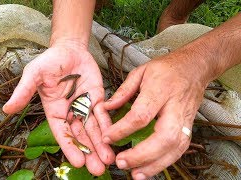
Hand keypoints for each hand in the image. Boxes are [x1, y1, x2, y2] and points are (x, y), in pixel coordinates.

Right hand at [3, 42, 114, 175]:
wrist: (69, 48)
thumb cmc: (49, 61)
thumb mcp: (33, 75)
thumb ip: (23, 92)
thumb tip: (6, 109)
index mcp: (54, 111)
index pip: (62, 133)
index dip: (70, 148)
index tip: (78, 162)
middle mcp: (70, 113)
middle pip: (80, 136)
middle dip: (89, 152)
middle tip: (97, 170)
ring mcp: (85, 107)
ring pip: (94, 129)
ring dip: (101, 145)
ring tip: (109, 161)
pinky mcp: (98, 99)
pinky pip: (103, 115)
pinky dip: (109, 127)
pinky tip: (114, 139)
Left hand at [103, 50, 208, 178]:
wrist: (195, 68)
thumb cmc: (167, 68)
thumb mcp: (141, 72)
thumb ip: (123, 91)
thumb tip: (106, 107)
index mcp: (160, 90)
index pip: (141, 114)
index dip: (123, 128)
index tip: (107, 137)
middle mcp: (175, 107)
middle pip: (163, 137)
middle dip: (142, 154)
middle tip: (122, 162)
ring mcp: (185, 120)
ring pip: (175, 148)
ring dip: (155, 165)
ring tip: (136, 175)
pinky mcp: (188, 128)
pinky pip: (179, 150)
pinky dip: (165, 162)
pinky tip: (150, 169)